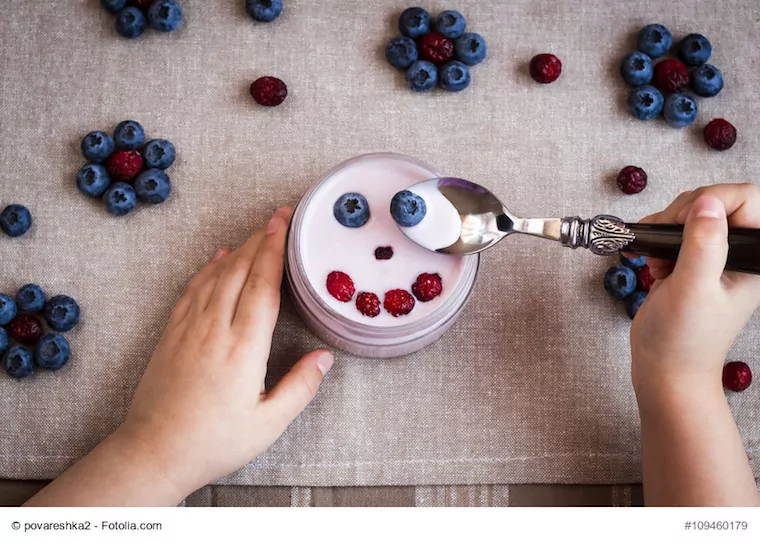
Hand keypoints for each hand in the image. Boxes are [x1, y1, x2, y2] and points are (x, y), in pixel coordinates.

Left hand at [118, 207, 333, 498]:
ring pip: (216, 276)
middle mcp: (215, 330)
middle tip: (278, 216)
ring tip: (257, 232)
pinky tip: (218, 259)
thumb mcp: (268, 424)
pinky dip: (208, 269)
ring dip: (238, 249)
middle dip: (260, 239)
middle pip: (240, 271)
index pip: (263, 287)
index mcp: (243, 349)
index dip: (275, 252)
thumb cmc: (213, 441)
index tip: (284, 225)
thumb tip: (325, 358)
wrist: (154, 451)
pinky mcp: (171, 334)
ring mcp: (189, 329)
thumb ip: (300, 387)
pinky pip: (192, 290)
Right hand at [630, 183, 759, 397]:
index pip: (746, 199)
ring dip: (666, 228)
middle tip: (666, 244)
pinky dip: (657, 239)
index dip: (712, 201)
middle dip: (682, 214)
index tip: (683, 224)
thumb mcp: (693, 289)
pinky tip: (652, 261)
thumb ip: (703, 244)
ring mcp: (715, 258)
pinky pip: (675, 231)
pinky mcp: (692, 263)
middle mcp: (739, 254)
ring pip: (691, 213)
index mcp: (754, 257)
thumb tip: (707, 202)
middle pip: (716, 201)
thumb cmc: (683, 340)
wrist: (664, 370)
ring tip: (658, 259)